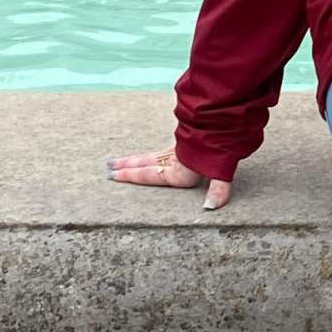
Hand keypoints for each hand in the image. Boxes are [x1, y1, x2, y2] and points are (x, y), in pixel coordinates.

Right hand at [107, 146, 231, 209]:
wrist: (223, 124)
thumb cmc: (220, 149)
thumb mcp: (220, 171)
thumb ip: (217, 189)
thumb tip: (211, 207)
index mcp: (178, 170)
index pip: (148, 174)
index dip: (131, 176)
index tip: (113, 176)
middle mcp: (173, 160)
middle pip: (144, 163)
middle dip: (126, 166)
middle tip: (108, 166)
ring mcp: (177, 150)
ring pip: (150, 155)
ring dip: (135, 159)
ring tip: (119, 160)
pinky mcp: (182, 142)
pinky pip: (161, 150)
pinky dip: (151, 154)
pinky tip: (152, 155)